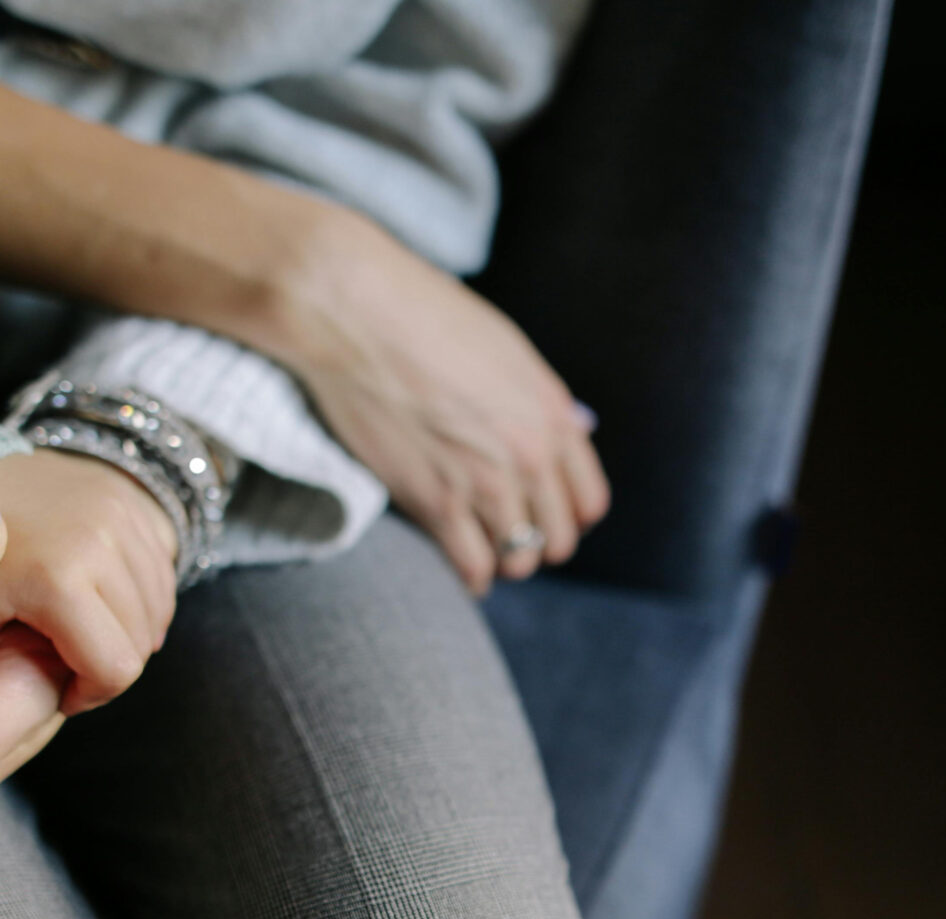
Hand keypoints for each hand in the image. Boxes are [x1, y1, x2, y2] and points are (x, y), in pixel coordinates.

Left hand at [0, 448, 179, 722]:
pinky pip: (162, 576)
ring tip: (68, 624)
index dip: (85, 691)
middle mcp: (102, 535)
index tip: (53, 685)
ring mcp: (125, 513)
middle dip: (103, 663)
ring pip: (156, 611)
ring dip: (123, 630)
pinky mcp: (136, 502)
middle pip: (141, 642)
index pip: (115, 670)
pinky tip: (88, 595)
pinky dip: (135, 599)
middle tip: (55, 654)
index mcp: (56, 573)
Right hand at [268, 214, 609, 593]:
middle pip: (555, 537)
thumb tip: (558, 432)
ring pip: (517, 558)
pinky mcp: (436, 500)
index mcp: (553, 413)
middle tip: (507, 536)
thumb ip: (534, 400)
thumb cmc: (423, 315)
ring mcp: (486, 482)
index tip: (544, 517)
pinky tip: (463, 572)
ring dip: (501, 560)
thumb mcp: (504, 349)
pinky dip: (470, 576)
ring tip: (481, 552)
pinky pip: (470, 564)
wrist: (357, 313)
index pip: (588, 500)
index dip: (567, 516)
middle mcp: (530, 453)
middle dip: (535, 542)